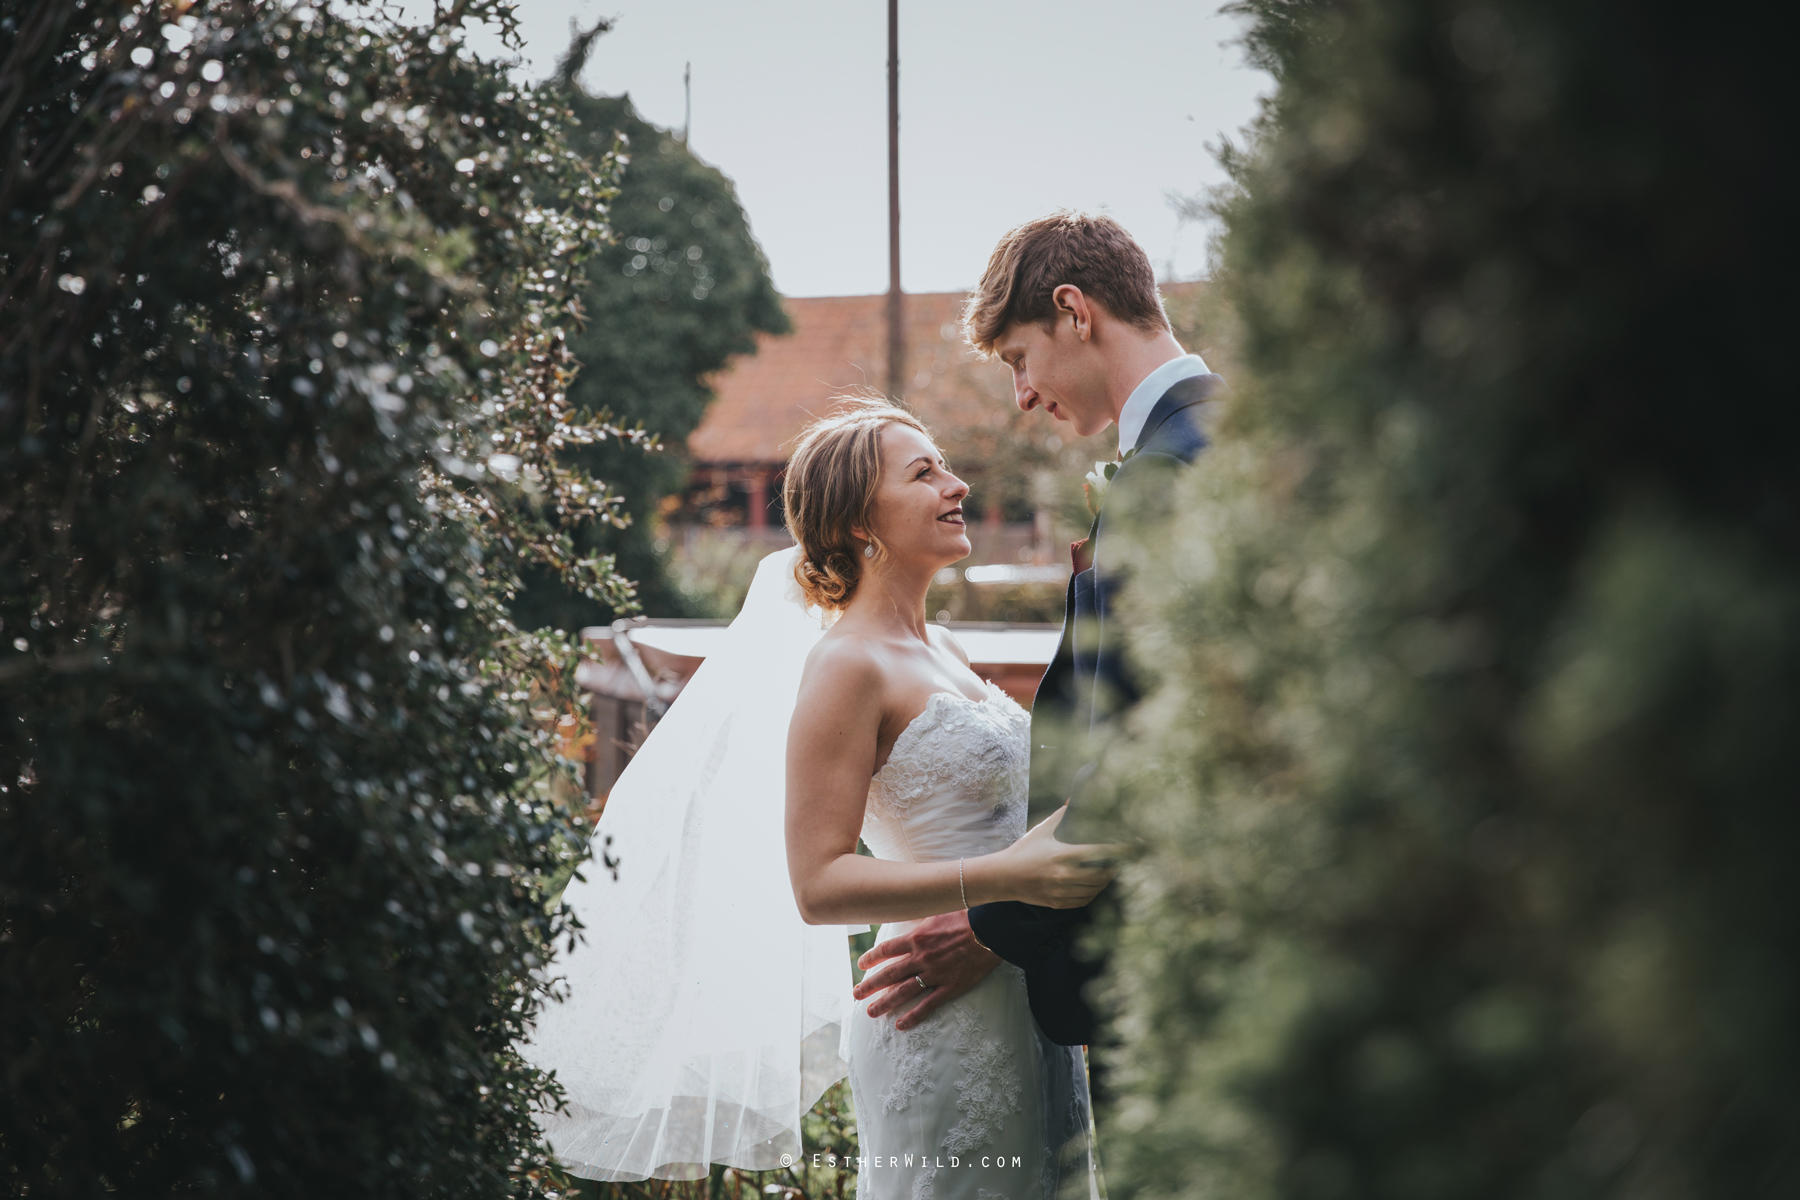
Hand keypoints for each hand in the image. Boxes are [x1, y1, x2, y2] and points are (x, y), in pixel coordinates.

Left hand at [854, 911, 998, 1031]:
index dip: (872, 958)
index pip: (886, 950)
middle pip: (889, 974)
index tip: (862, 965)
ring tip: (871, 1013)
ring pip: (903, 992)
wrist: (991, 929)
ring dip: (885, 1003)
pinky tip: (900, 1024)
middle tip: (855, 994)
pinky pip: (928, 1005)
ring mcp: (934, 974)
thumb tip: (911, 913)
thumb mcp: (939, 910)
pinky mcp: (950, 986)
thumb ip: (922, 918)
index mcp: (916, 937)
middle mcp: (921, 957)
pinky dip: (913, 1016)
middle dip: (870, 985)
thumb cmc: (967, 915)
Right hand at [990, 806, 1125, 908]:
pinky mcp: (1058, 903)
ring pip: (1095, 890)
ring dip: (1105, 882)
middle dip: (1115, 868)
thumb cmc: (1023, 851)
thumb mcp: (1042, 830)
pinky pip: (1083, 900)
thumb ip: (1061, 815)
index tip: (1133, 845)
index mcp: (1063, 855)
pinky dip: (1092, 893)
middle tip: (1122, 861)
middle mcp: (1065, 876)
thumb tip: (1074, 798)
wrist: (1003, 876)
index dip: (1120, 850)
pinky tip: (1094, 885)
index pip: (1100, 852)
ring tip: (1110, 872)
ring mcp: (1061, 892)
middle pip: (1102, 875)